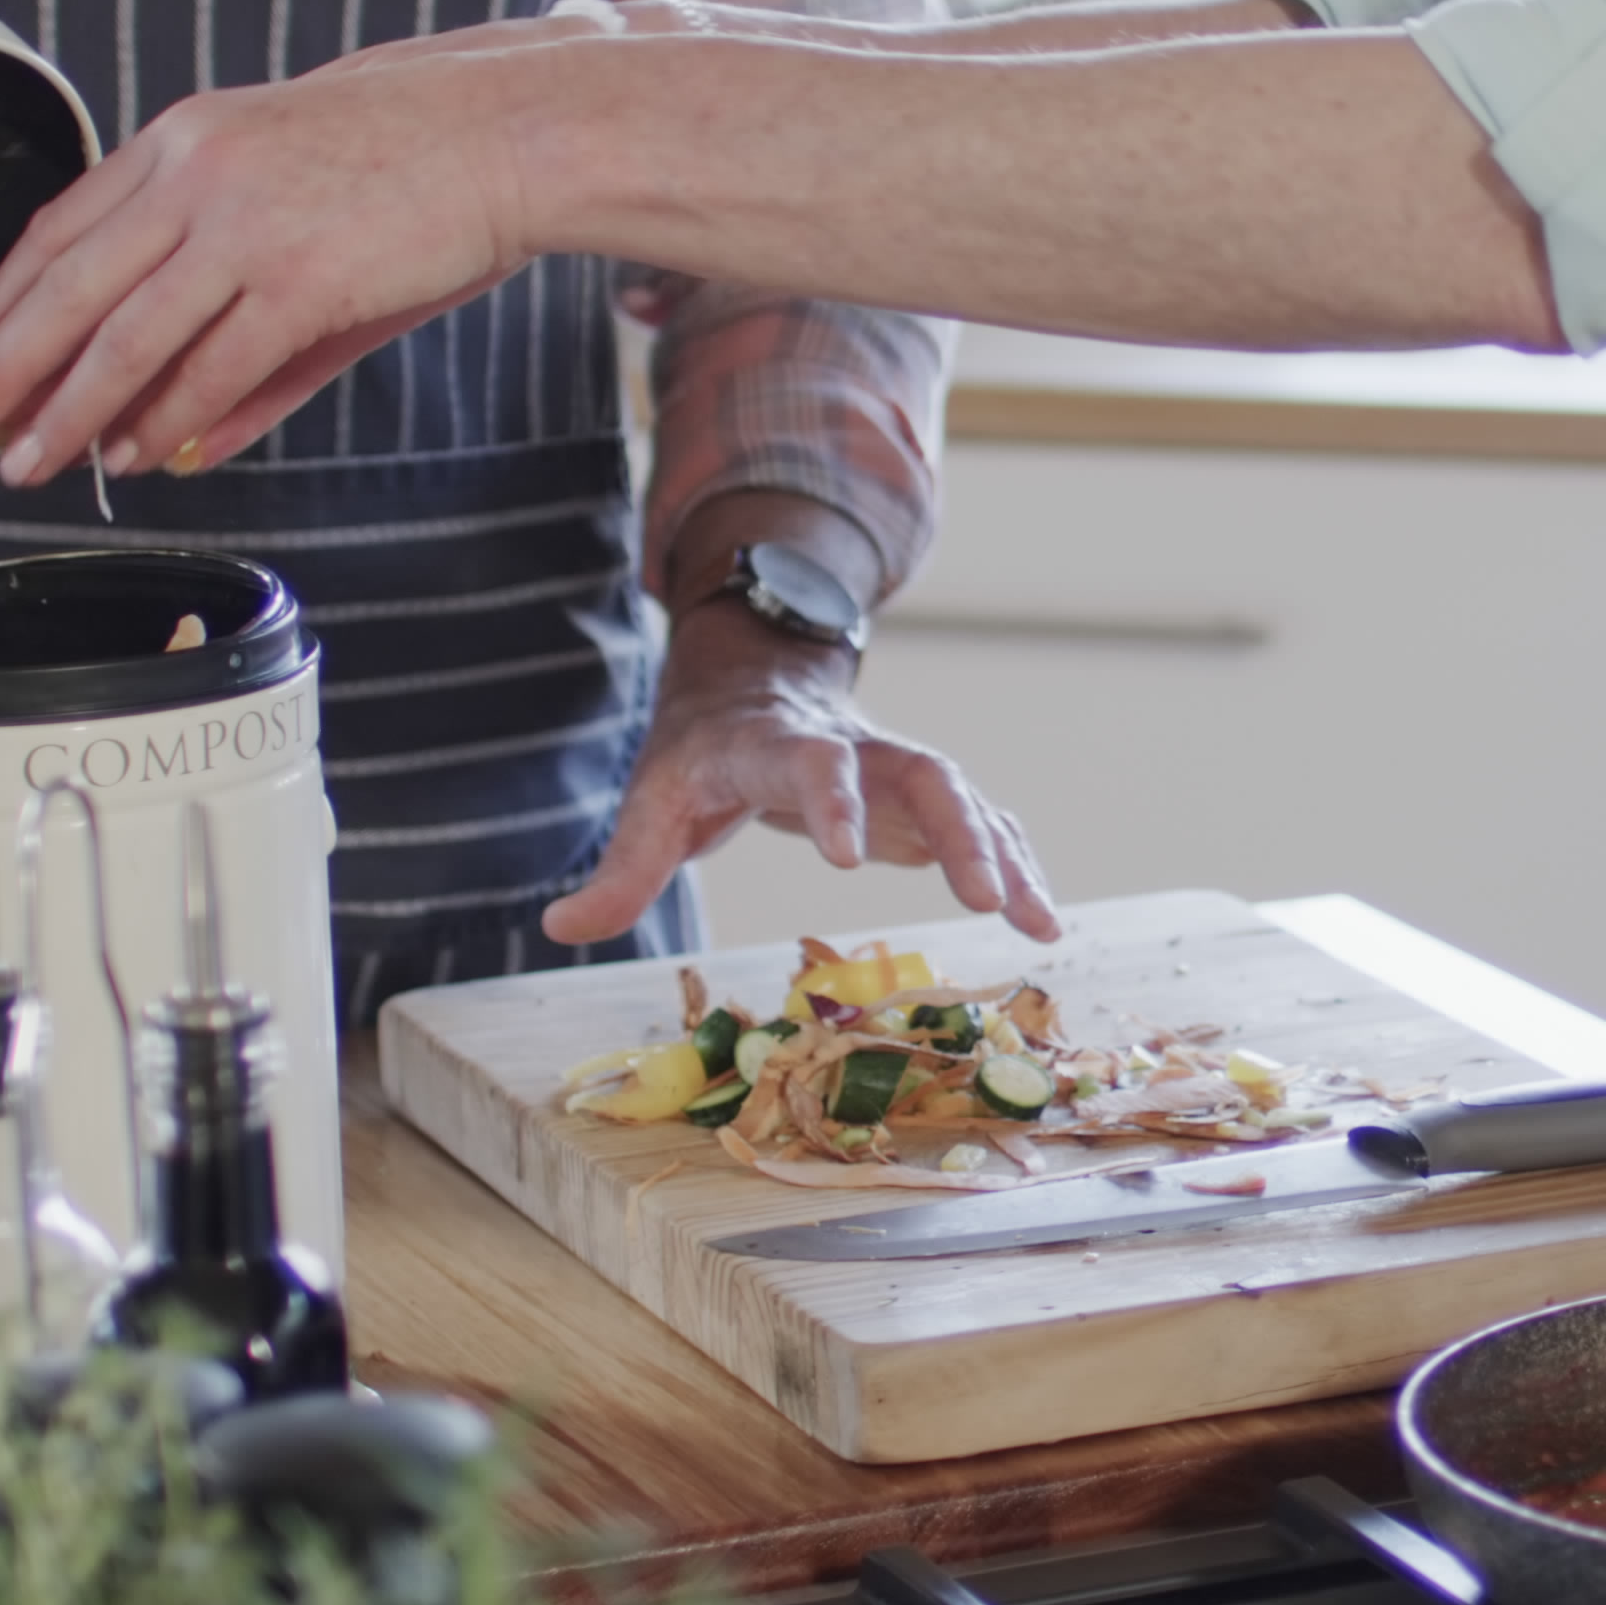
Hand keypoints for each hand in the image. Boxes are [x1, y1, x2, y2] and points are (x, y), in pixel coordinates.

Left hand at [0, 32, 542, 485]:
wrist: (507, 133)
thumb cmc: (417, 168)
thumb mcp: (300, 219)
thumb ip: (231, 325)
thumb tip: (180, 433)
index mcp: (182, 141)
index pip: (58, 230)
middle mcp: (196, 172)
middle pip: (67, 286)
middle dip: (0, 368)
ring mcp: (246, 223)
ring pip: (125, 335)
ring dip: (68, 410)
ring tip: (29, 461)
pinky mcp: (303, 275)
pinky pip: (212, 364)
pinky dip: (166, 418)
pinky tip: (136, 455)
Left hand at [542, 599, 1060, 945]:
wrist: (753, 675)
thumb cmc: (699, 749)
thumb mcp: (652, 798)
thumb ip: (620, 867)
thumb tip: (560, 929)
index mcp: (775, 744)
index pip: (809, 764)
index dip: (831, 803)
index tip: (847, 859)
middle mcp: (852, 748)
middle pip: (919, 773)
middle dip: (958, 832)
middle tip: (985, 899)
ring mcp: (895, 768)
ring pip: (966, 798)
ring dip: (1006, 858)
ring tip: (1039, 923)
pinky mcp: (922, 797)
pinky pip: (981, 825)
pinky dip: (1018, 868)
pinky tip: (1045, 922)